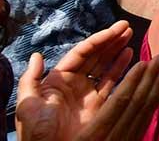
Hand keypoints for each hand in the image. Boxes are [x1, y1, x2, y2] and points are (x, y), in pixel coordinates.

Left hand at [14, 21, 158, 140]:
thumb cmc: (37, 131)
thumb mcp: (28, 105)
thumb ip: (31, 79)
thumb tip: (37, 55)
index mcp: (58, 80)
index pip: (82, 54)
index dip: (99, 40)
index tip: (115, 29)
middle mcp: (74, 83)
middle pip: (95, 57)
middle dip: (111, 41)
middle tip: (127, 27)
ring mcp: (87, 95)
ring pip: (105, 67)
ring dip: (117, 52)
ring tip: (130, 36)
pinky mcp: (98, 107)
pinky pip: (112, 85)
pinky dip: (122, 71)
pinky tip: (130, 57)